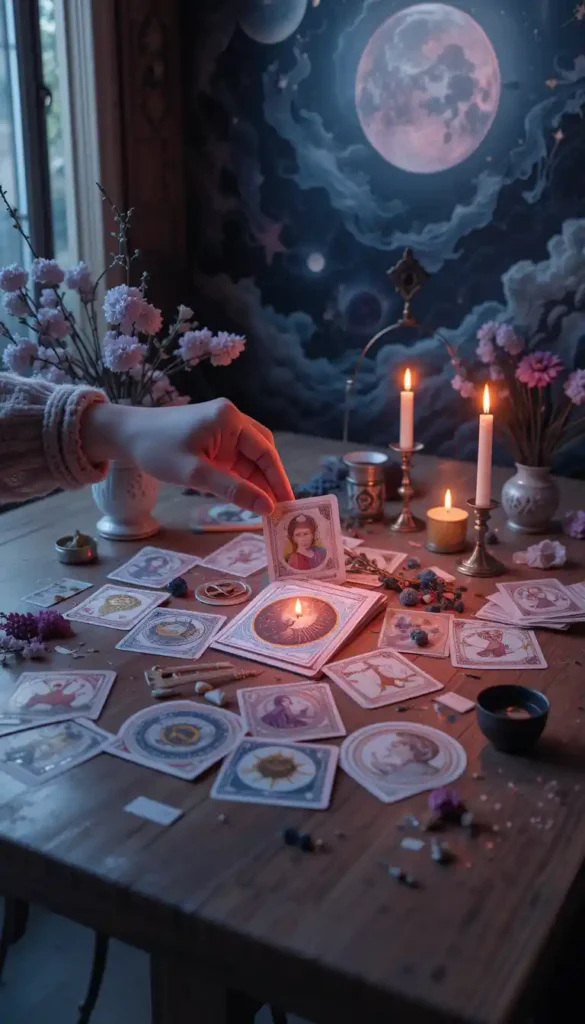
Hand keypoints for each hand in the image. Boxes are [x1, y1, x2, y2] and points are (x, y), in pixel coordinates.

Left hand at [82, 398, 293, 514]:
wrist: (126, 435)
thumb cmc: (157, 450)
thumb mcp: (195, 474)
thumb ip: (233, 490)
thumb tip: (266, 507)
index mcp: (229, 419)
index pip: (265, 452)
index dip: (278, 479)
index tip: (288, 504)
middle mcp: (231, 419)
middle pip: (262, 451)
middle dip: (270, 480)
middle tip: (277, 509)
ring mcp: (223, 427)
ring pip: (251, 456)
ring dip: (257, 480)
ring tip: (263, 508)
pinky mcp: (214, 438)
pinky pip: (237, 458)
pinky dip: (242, 477)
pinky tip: (244, 496)